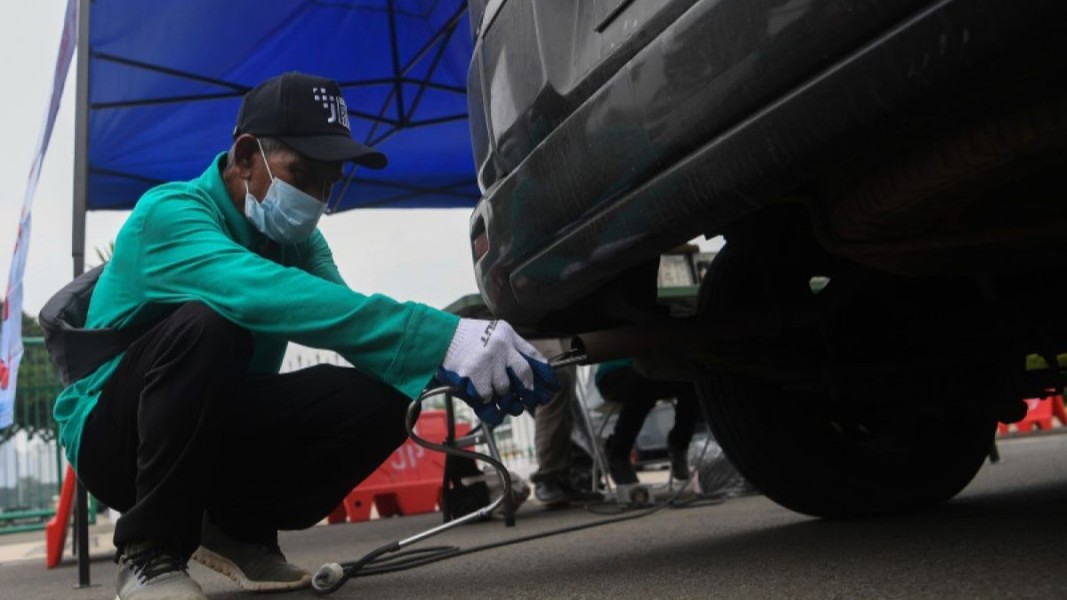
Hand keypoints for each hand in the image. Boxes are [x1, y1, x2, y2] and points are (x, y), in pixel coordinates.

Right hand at [436, 319, 559, 424]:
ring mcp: (488, 360)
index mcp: (508, 335)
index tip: (551, 387)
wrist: (438, 337)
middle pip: (524, 375)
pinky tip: (482, 396)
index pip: (533, 356)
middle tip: (529, 400)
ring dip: (502, 397)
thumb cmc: (464, 338)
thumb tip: (528, 376)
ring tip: (498, 397)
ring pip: (505, 389)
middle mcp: (502, 346)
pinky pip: (487, 396)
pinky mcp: (475, 374)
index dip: (545, 374)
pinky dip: (485, 400)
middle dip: (529, 392)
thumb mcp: (491, 333)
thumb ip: (509, 349)